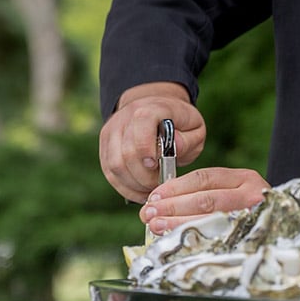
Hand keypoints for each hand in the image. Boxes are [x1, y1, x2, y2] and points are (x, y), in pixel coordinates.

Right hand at [99, 82, 206, 202]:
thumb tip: (174, 146)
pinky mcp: (105, 147)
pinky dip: (125, 187)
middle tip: (160, 184)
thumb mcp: (194, 128)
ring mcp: (111, 132)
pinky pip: (110, 173)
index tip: (156, 165)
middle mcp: (126, 118)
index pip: (141, 123)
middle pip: (127, 153)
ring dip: (134, 184)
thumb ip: (188, 140)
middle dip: (145, 176)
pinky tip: (140, 192)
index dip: (146, 148)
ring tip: (151, 189)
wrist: (155, 110)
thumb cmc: (179, 124)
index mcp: (150, 108)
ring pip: (115, 166)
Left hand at [141, 166, 270, 233]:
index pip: (204, 179)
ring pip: (210, 218)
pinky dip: (195, 239)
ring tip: (156, 226)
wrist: (292, 228)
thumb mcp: (234, 194)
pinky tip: (177, 240)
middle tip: (148, 214)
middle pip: (205, 199)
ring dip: (178, 222)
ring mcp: (255, 217)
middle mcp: (253, 194)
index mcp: (245, 178)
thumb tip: (162, 205)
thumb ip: (206, 194)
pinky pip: (218, 239)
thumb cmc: (251, 212)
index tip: (153, 197)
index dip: (175, 188)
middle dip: (172, 207)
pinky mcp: (254, 238)